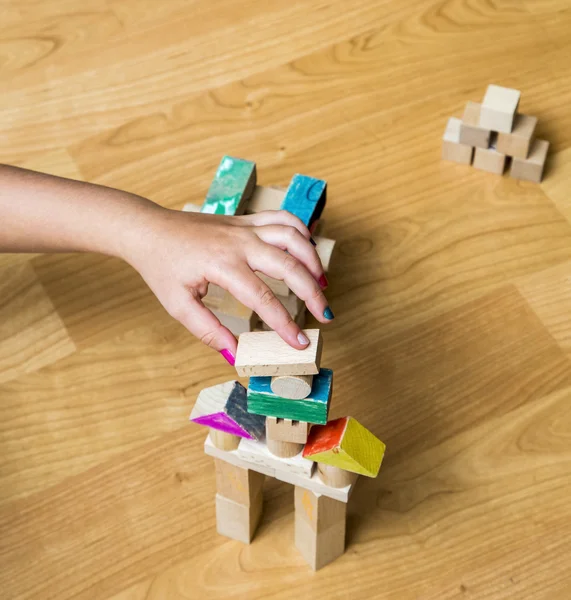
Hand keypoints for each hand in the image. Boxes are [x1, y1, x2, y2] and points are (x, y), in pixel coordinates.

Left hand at [124, 206, 331, 361]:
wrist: (148, 230)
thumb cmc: (161, 267)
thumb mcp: (178, 305)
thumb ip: (208, 331)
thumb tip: (234, 356)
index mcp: (222, 265)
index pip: (263, 298)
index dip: (284, 324)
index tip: (299, 343)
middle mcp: (239, 242)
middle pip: (289, 264)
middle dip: (312, 292)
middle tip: (325, 315)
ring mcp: (244, 227)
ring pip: (292, 235)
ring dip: (312, 258)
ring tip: (323, 282)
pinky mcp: (245, 220)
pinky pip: (281, 219)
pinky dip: (301, 231)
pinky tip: (306, 250)